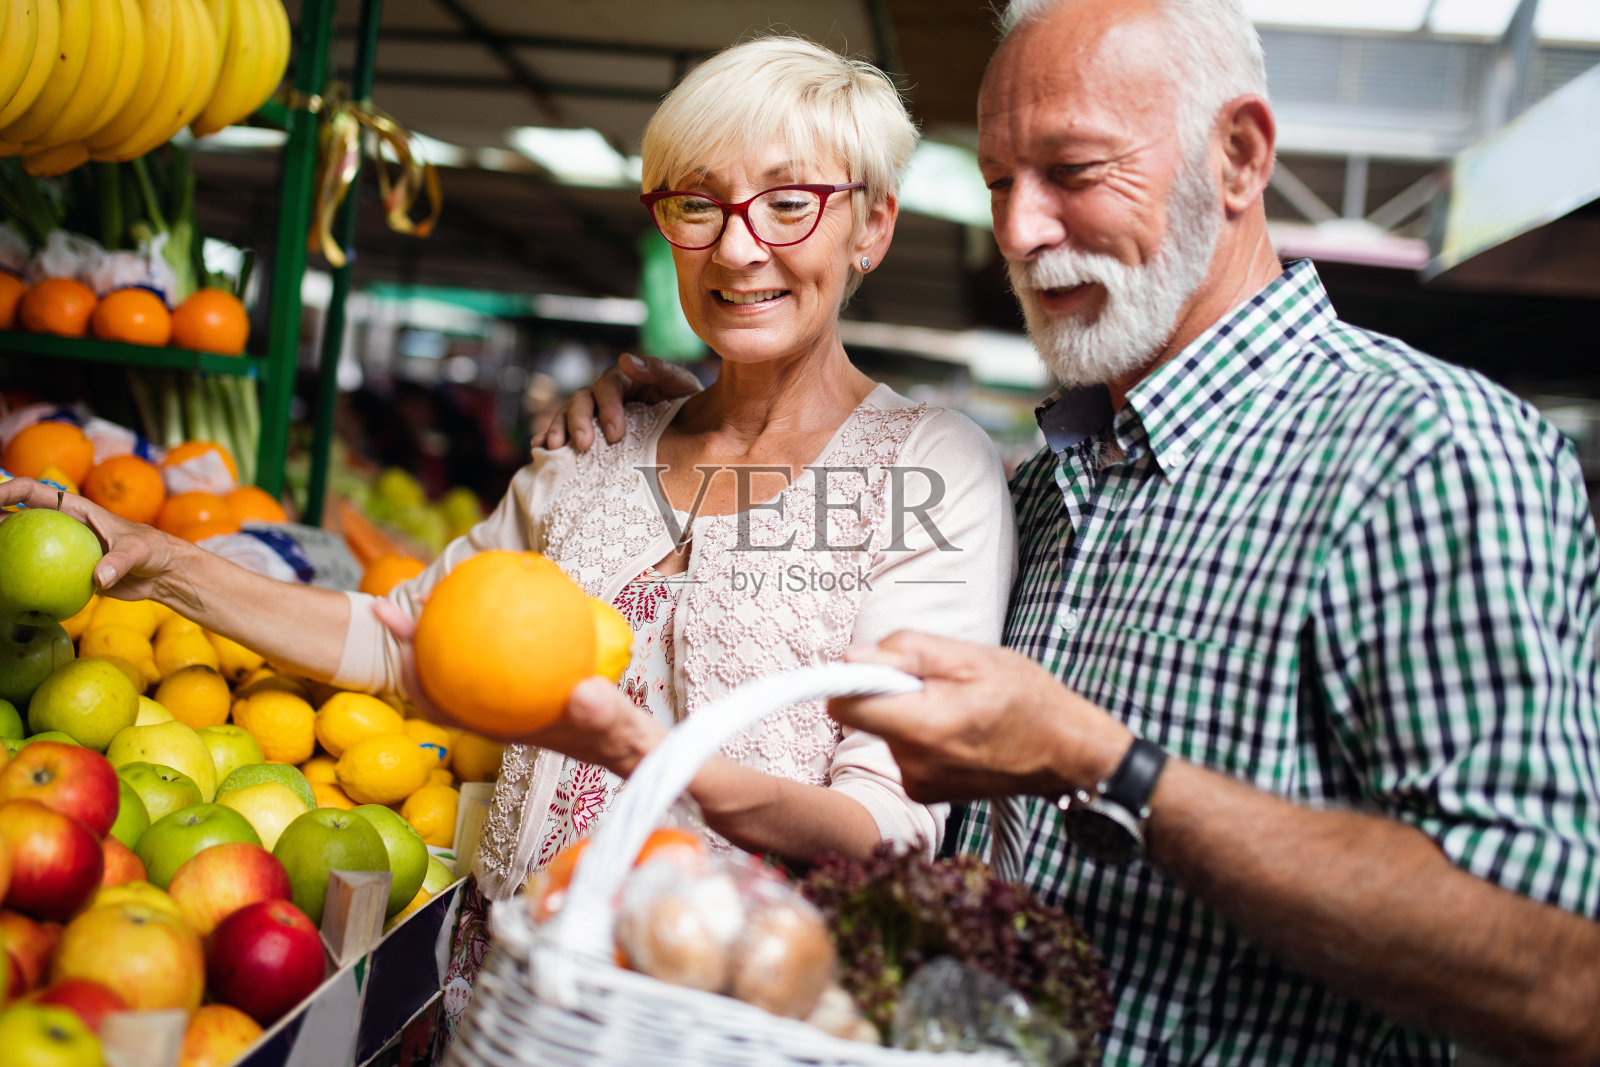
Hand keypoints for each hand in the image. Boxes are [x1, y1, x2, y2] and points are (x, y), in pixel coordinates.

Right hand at [0, 476, 191, 600]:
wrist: (160, 573)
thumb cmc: (154, 550)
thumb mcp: (139, 552)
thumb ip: (119, 562)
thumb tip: (99, 578)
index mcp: (76, 510)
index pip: (34, 492)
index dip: (8, 490)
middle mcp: (64, 526)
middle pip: (20, 518)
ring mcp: (62, 548)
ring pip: (24, 544)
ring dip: (4, 548)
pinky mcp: (66, 571)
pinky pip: (38, 572)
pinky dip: (22, 576)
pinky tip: (8, 587)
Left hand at [372, 598, 664, 772]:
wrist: (626, 735)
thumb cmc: (613, 733)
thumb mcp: (612, 723)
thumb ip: (599, 712)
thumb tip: (583, 695)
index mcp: (498, 724)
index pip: (441, 707)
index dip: (412, 681)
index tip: (396, 651)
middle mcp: (491, 706)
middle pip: (436, 674)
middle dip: (408, 643)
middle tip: (388, 605)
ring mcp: (503, 689)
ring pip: (458, 656)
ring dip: (439, 625)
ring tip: (431, 587)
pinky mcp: (522, 672)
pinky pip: (495, 641)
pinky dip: (489, 617)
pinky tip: (497, 586)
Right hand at [534, 352, 700, 451]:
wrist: (695, 427)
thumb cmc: (688, 403)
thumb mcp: (680, 383)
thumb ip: (658, 369)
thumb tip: (625, 359)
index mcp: (626, 379)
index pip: (607, 387)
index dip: (607, 409)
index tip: (615, 435)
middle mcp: (606, 395)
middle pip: (581, 399)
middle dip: (578, 421)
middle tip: (584, 445)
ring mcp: (595, 413)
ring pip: (568, 414)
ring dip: (558, 429)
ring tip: (554, 448)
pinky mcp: (591, 432)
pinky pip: (565, 432)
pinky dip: (549, 437)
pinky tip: (539, 449)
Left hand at [828, 631, 1133, 802]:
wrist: (1066, 752)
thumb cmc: (1026, 699)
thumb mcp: (970, 656)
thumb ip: (906, 652)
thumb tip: (851, 655)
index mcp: (920, 725)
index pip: (844, 704)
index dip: (851, 678)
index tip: (867, 665)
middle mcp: (912, 762)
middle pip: (866, 714)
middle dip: (892, 689)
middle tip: (940, 681)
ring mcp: (918, 782)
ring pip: (887, 729)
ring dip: (911, 711)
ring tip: (959, 705)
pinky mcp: (924, 791)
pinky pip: (903, 750)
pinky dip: (922, 734)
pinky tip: (959, 729)